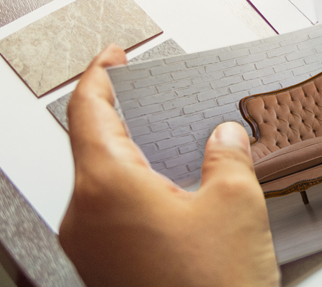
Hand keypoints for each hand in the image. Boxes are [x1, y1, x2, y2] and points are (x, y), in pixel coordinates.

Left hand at [59, 44, 279, 286]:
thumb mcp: (236, 203)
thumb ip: (226, 155)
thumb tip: (224, 137)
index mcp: (107, 186)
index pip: (87, 109)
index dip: (101, 74)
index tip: (114, 56)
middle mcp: (84, 216)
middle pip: (91, 144)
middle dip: (122, 114)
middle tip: (150, 94)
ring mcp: (90, 247)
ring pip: (102, 180)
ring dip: (133, 154)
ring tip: (174, 143)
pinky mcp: (104, 269)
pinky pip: (111, 212)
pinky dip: (137, 188)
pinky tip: (176, 191)